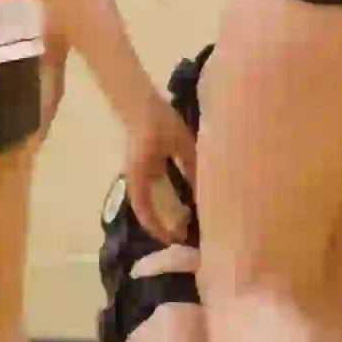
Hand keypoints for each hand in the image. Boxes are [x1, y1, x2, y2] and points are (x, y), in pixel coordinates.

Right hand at [125, 112, 199, 237]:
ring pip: (148, 201)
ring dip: (162, 213)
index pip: (145, 209)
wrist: (140, 101)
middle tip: (182, 236)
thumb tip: (205, 190)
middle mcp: (136, 178)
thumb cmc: (158, 121)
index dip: (157, 228)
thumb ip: (192, 165)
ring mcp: (138, 173)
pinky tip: (181, 200)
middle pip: (146, 209)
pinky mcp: (144, 166)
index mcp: (140, 174)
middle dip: (162, 224)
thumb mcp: (181, 143)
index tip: (174, 239)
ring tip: (183, 222)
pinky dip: (164, 200)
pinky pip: (152, 190)